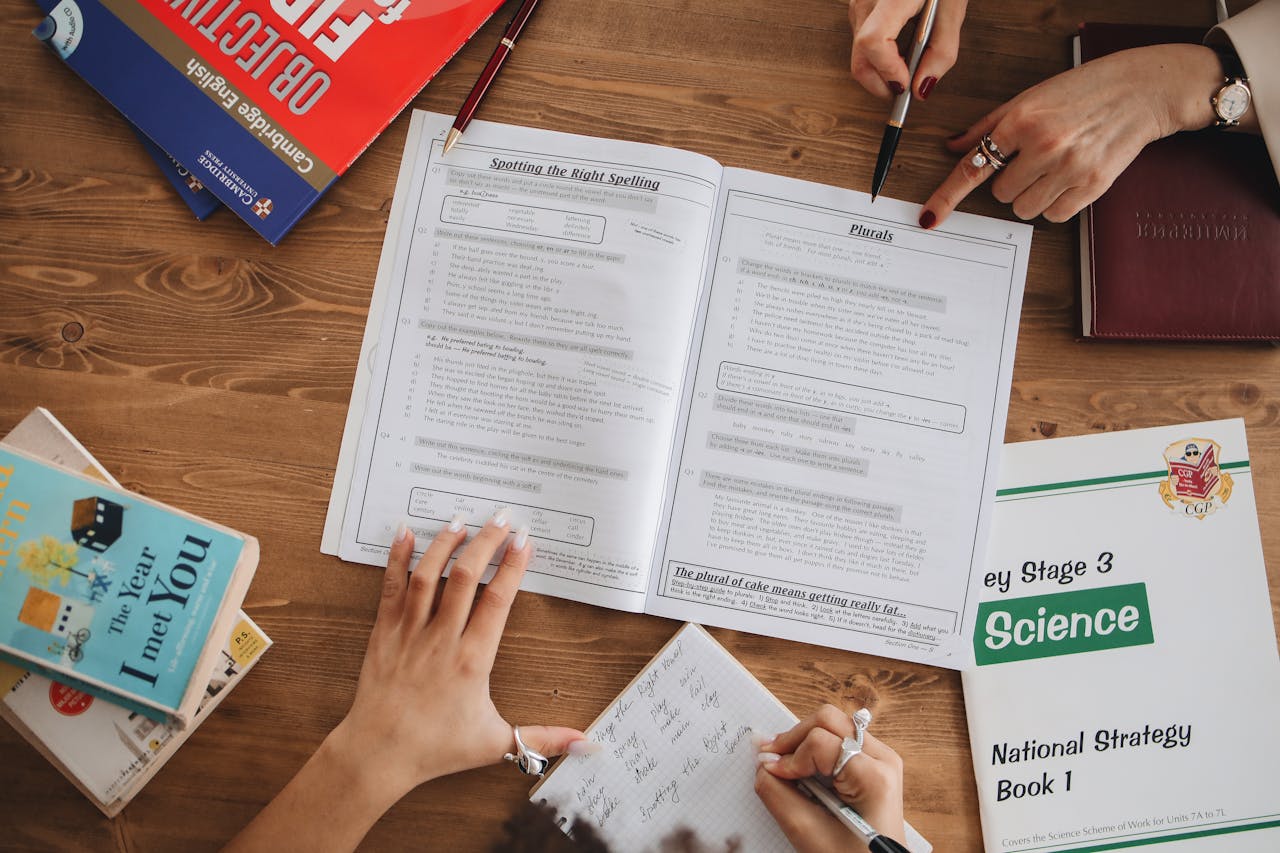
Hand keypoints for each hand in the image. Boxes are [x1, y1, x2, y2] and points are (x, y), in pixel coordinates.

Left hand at [329, 513, 585, 796]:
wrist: (379, 753)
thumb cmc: (436, 749)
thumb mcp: (495, 744)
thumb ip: (543, 738)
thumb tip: (586, 744)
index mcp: (473, 660)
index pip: (498, 601)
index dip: (513, 567)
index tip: (525, 542)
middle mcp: (442, 639)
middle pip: (466, 577)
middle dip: (486, 542)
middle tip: (501, 518)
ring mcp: (410, 632)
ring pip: (429, 575)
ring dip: (446, 543)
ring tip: (462, 519)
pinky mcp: (385, 632)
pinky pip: (392, 587)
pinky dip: (397, 557)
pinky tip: (405, 532)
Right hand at [755, 705, 905, 851]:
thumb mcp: (807, 832)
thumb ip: (778, 794)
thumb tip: (762, 764)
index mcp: (874, 776)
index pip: (820, 742)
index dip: (790, 756)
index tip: (772, 773)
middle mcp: (883, 758)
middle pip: (828, 720)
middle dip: (794, 738)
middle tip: (770, 758)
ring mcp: (881, 757)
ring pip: (833, 724)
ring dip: (803, 740)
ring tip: (785, 763)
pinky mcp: (873, 762)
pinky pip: (838, 738)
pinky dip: (814, 748)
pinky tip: (802, 767)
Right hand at [849, 0, 966, 99]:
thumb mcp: (953, 8)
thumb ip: (941, 51)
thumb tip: (922, 87)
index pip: (873, 42)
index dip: (887, 71)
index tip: (905, 85)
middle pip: (860, 55)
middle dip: (880, 82)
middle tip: (904, 88)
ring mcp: (859, 1)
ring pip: (858, 51)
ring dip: (880, 68)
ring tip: (905, 65)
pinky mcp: (859, 4)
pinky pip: (861, 38)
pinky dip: (877, 54)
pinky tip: (898, 50)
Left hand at [919, 43, 1227, 228]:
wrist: (1141, 90)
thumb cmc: (1084, 90)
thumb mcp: (1030, 97)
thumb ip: (989, 126)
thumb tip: (953, 147)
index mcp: (1022, 120)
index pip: (974, 167)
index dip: (947, 196)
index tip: (930, 218)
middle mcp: (1044, 145)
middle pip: (1001, 194)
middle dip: (1012, 180)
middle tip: (1035, 160)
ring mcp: (1069, 167)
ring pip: (1025, 208)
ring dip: (1033, 195)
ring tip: (1055, 168)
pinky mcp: (1093, 185)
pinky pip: (1054, 215)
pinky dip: (1056, 204)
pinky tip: (1070, 178)